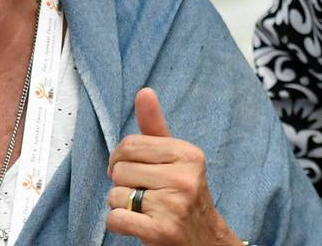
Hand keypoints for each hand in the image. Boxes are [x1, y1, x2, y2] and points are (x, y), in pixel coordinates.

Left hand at [105, 87, 238, 245]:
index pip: (129, 145)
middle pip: (120, 170)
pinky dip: (119, 223)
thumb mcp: (176, 158)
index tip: (134, 171)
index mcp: (188, 154)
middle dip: (123, 184)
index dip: (121, 159)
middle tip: (143, 194)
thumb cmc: (183, 195)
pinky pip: (116, 219)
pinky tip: (139, 224)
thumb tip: (144, 92)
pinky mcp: (162, 230)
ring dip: (122, 205)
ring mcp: (174, 205)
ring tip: (145, 210)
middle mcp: (185, 178)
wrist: (205, 240)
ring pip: (116, 195)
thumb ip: (156, 126)